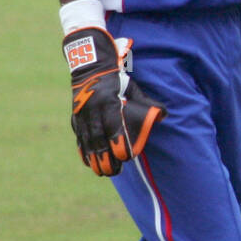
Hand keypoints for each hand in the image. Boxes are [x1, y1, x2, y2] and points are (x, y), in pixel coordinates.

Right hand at [63, 28, 166, 175]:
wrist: (90, 67)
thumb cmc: (117, 80)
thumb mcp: (133, 88)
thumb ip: (146, 103)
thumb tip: (165, 115)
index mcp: (109, 102)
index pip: (113, 126)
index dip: (118, 142)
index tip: (125, 157)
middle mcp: (93, 109)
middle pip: (98, 138)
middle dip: (106, 157)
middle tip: (114, 172)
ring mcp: (82, 114)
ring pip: (87, 140)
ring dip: (94, 158)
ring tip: (102, 172)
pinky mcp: (75, 117)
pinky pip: (79, 137)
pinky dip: (83, 151)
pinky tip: (89, 163)